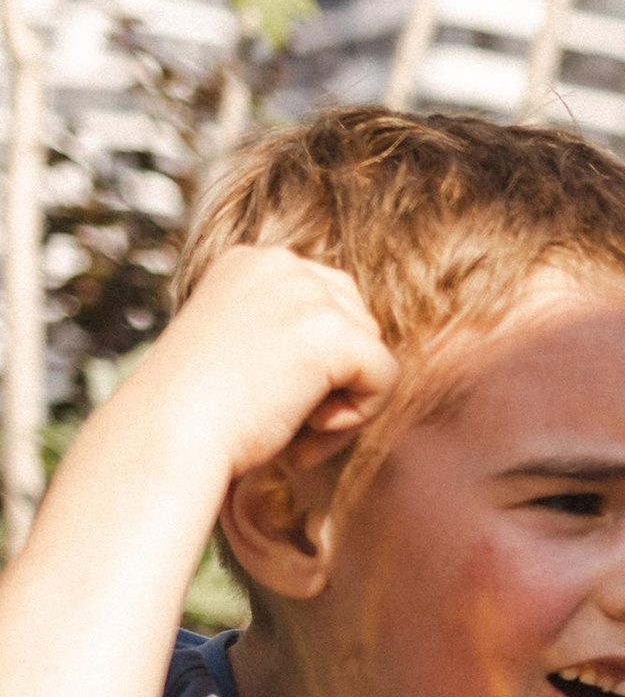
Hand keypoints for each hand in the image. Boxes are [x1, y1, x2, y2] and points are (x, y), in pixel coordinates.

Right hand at [142, 243, 398, 482]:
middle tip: (292, 420)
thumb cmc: (195, 413)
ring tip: (297, 430)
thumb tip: (357, 348)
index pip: (326, 299)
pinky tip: (308, 433)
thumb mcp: (238, 349)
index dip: (316, 360)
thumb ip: (284, 332)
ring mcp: (307, 292)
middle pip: (357, 320)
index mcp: (250, 261)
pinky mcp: (332, 332)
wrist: (166, 435)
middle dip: (336, 377)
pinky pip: (385, 377)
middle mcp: (280, 263)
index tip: (270, 396)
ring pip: (372, 350)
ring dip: (345, 401)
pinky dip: (359, 417)